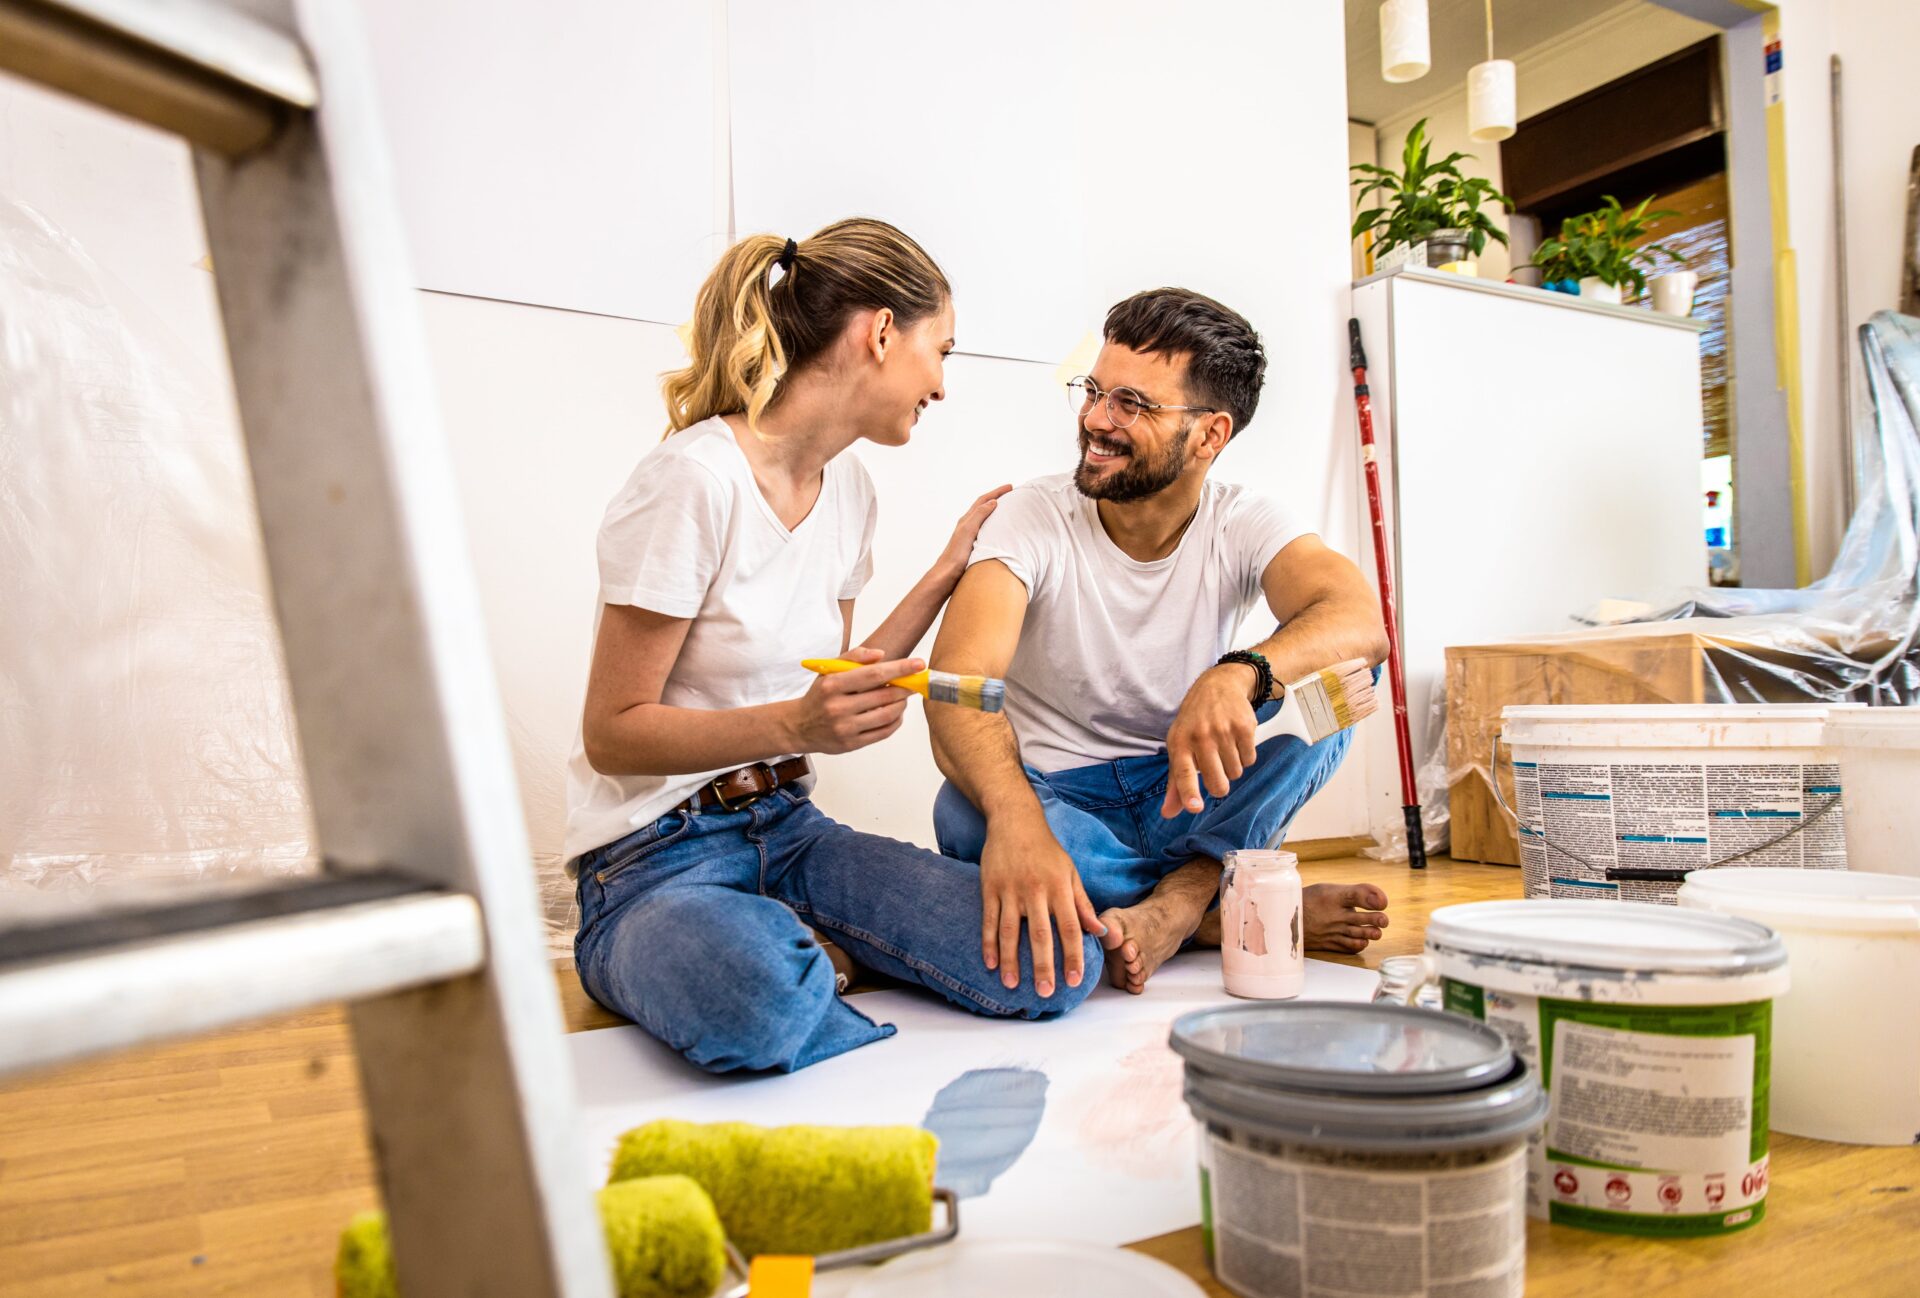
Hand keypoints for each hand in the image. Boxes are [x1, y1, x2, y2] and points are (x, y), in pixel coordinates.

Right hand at [786, 647, 915, 754]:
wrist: (799, 726)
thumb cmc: (819, 695)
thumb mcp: (829, 670)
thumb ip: (854, 657)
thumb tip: (881, 655)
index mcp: (832, 685)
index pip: (873, 674)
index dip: (900, 668)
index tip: (919, 664)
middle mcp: (837, 707)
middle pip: (884, 695)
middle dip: (905, 687)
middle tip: (914, 682)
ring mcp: (845, 728)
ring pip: (887, 714)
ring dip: (901, 704)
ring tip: (902, 697)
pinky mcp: (851, 744)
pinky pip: (883, 732)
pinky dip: (896, 721)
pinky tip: (895, 713)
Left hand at [935, 485, 1012, 581]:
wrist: (948, 573)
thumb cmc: (956, 554)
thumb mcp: (969, 530)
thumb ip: (979, 515)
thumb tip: (993, 501)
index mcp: (966, 520)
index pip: (983, 501)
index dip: (997, 492)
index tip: (1010, 487)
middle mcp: (967, 525)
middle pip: (983, 506)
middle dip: (997, 497)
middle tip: (1010, 493)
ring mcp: (970, 535)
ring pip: (984, 517)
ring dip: (995, 510)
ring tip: (1007, 508)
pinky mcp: (973, 546)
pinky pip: (986, 529)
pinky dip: (994, 524)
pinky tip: (1000, 530)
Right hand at [978, 817, 1104, 997]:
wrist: (1015, 821)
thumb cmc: (1047, 851)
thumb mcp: (1070, 873)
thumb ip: (1082, 904)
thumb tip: (1099, 931)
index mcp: (1059, 888)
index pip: (1069, 927)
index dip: (1073, 955)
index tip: (1074, 980)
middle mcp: (1035, 890)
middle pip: (1039, 934)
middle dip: (1043, 965)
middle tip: (1046, 992)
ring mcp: (1010, 889)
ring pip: (1010, 931)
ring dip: (1011, 960)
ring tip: (1012, 985)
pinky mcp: (990, 887)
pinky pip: (989, 920)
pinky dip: (989, 943)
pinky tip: (991, 964)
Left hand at [1161, 664, 1260, 818]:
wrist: (1216, 687)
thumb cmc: (1194, 722)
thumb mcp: (1179, 747)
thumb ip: (1176, 783)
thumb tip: (1169, 813)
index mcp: (1180, 742)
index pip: (1183, 772)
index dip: (1189, 792)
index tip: (1195, 807)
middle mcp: (1200, 736)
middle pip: (1218, 782)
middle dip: (1220, 785)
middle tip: (1217, 770)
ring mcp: (1223, 730)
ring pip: (1236, 772)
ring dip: (1232, 766)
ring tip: (1224, 748)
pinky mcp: (1244, 726)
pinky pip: (1250, 759)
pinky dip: (1245, 755)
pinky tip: (1236, 740)